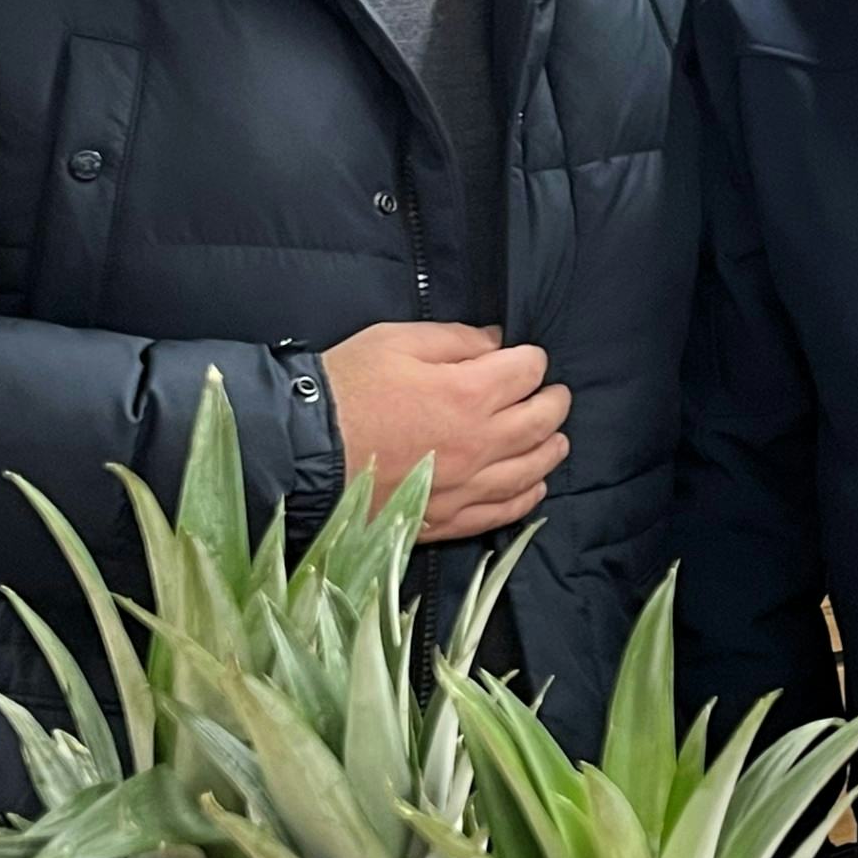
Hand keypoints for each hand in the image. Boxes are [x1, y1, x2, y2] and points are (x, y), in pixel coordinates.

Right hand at [322, 322, 572, 540]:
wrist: (302, 452)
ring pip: (531, 469)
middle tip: (554, 394)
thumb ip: (455, 339)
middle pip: (541, 421)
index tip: (522, 358)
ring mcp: (466, 486)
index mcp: (469, 393)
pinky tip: (533, 484)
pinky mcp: (447, 518)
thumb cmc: (345, 388)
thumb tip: (495, 342)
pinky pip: (502, 511)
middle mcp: (478, 443)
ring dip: (550, 448)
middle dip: (553, 401)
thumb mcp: (396, 341)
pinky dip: (526, 495)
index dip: (529, 359)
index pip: (527, 370)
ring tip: (555, 437)